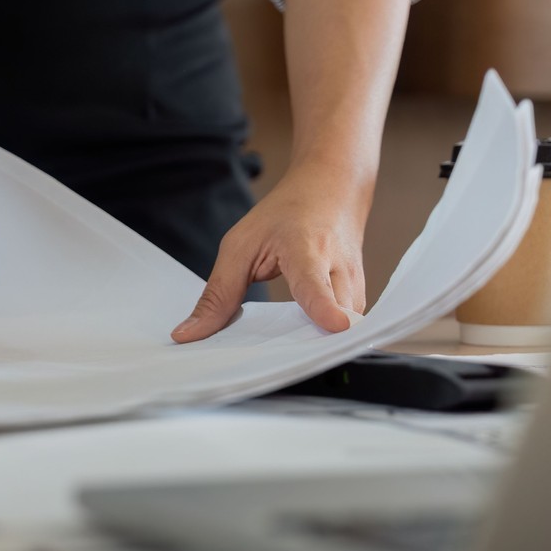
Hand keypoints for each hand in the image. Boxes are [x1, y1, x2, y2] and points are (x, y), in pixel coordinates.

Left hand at [170, 164, 371, 341]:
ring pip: (343, 333)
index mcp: (307, 249)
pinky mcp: (361, 301)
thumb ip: (219, 293)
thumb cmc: (287, 214)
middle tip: (271, 362)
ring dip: (311, 346)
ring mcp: (357, 287)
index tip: (335, 325)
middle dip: (308, 346)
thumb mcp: (241, 244)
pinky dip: (318, 338)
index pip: (317, 284)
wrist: (332, 188)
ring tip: (283, 350)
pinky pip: (342, 333)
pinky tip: (298, 338)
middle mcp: (340, 269)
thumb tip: (189, 335)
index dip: (324, 307)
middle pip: (336, 320)